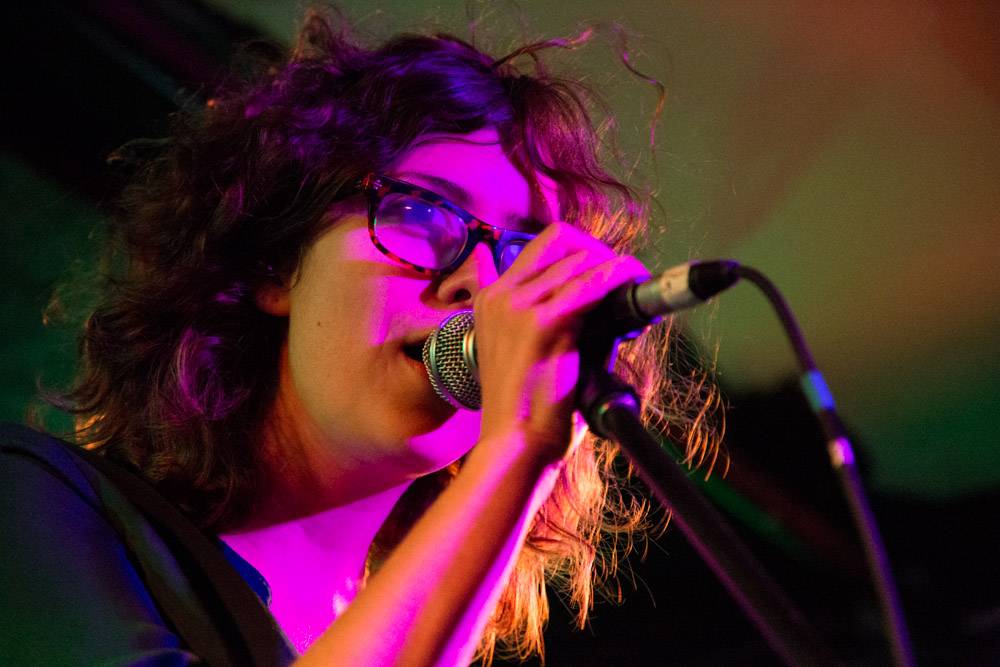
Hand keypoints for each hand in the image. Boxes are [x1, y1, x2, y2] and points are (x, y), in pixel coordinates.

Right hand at [472, 222, 648, 465]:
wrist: (516, 446)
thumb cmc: (532, 409)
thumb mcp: (533, 351)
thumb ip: (558, 316)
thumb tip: (608, 295)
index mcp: (491, 298)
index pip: (543, 245)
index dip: (583, 251)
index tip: (608, 274)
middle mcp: (500, 295)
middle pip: (562, 241)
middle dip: (603, 257)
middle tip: (627, 285)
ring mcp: (517, 306)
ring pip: (581, 260)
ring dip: (617, 270)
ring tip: (635, 296)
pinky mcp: (541, 323)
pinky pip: (593, 283)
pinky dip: (621, 279)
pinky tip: (636, 286)